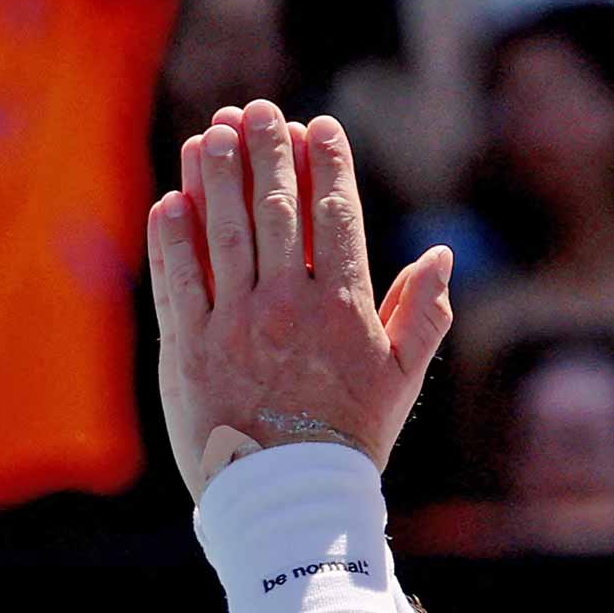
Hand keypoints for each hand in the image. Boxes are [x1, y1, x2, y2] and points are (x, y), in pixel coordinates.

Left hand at [146, 99, 454, 501]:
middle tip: (257, 111)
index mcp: (344, 310)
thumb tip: (442, 257)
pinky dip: (172, 236)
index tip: (318, 126)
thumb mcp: (401, 379)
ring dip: (215, 175)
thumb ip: (423, 314)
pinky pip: (177, 279)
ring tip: (211, 134)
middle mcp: (288, 307)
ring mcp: (235, 325)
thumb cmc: (351, 440)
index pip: (335, 217)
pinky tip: (170, 200)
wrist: (289, 500)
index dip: (327, 164)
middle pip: (276, 211)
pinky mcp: (189, 349)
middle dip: (267, 153)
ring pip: (223, 232)